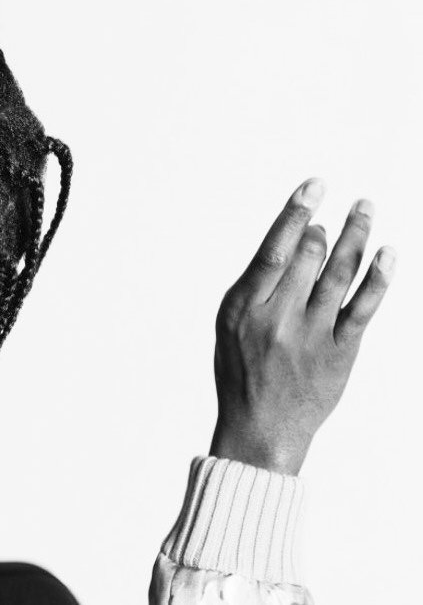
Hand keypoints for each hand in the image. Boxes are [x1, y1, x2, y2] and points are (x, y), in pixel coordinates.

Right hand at [210, 179, 395, 474]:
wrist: (260, 429)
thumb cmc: (241, 374)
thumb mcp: (230, 327)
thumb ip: (255, 286)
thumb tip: (289, 244)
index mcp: (245, 308)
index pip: (274, 249)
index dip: (296, 214)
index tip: (313, 187)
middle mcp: (278, 318)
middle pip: (309, 256)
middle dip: (325, 226)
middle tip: (335, 211)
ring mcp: (312, 335)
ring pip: (340, 274)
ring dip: (356, 235)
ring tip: (365, 209)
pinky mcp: (340, 352)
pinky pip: (364, 307)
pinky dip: (379, 276)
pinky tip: (388, 251)